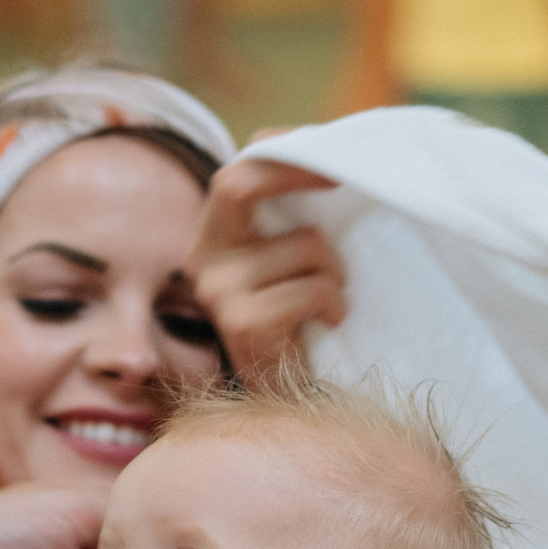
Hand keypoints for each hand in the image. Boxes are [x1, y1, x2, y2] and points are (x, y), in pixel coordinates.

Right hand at [189, 157, 347, 375]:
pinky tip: (329, 322)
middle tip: (343, 182)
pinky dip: (334, 303)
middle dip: (297, 172)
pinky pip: (312, 288)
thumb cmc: (300, 321)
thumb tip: (338, 153)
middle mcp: (204, 256)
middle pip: (237, 183)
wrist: (286, 397)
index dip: (285, 151)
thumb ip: (295, 215)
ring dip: (336, 271)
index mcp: (216, 233)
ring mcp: (218, 290)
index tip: (334, 158)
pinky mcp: (241, 323)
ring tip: (332, 297)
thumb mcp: (293, 259)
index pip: (239, 167)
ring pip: (305, 243)